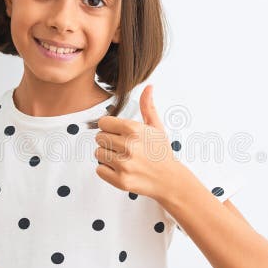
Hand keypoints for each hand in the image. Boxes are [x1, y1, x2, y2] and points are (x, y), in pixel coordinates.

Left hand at [93, 85, 179, 199]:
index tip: (116, 132)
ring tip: (122, 158)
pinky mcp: (121, 180)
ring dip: (106, 156)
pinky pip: (99, 170)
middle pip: (99, 138)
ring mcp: (124, 164)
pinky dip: (107, 170)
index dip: (108, 127)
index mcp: (134, 130)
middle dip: (108, 142)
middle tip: (121, 147)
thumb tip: (148, 87)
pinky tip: (120, 169)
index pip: (103, 122)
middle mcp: (129, 146)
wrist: (170, 179)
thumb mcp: (156, 127)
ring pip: (98, 154)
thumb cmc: (161, 152)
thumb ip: (147, 107)